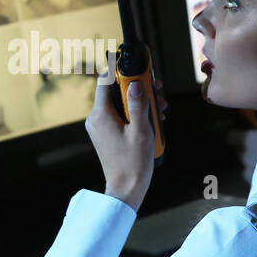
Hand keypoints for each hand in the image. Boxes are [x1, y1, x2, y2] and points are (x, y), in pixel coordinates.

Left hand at [85, 50, 167, 212]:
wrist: (125, 190)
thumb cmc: (133, 164)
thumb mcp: (141, 131)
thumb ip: (138, 104)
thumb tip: (135, 83)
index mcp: (101, 115)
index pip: (105, 80)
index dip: (120, 69)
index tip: (136, 65)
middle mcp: (96, 119)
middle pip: (115, 91)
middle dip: (137, 88)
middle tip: (157, 91)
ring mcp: (100, 127)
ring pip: (119, 103)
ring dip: (139, 102)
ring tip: (160, 110)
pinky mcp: (106, 134)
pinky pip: (120, 115)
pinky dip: (134, 113)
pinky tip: (152, 120)